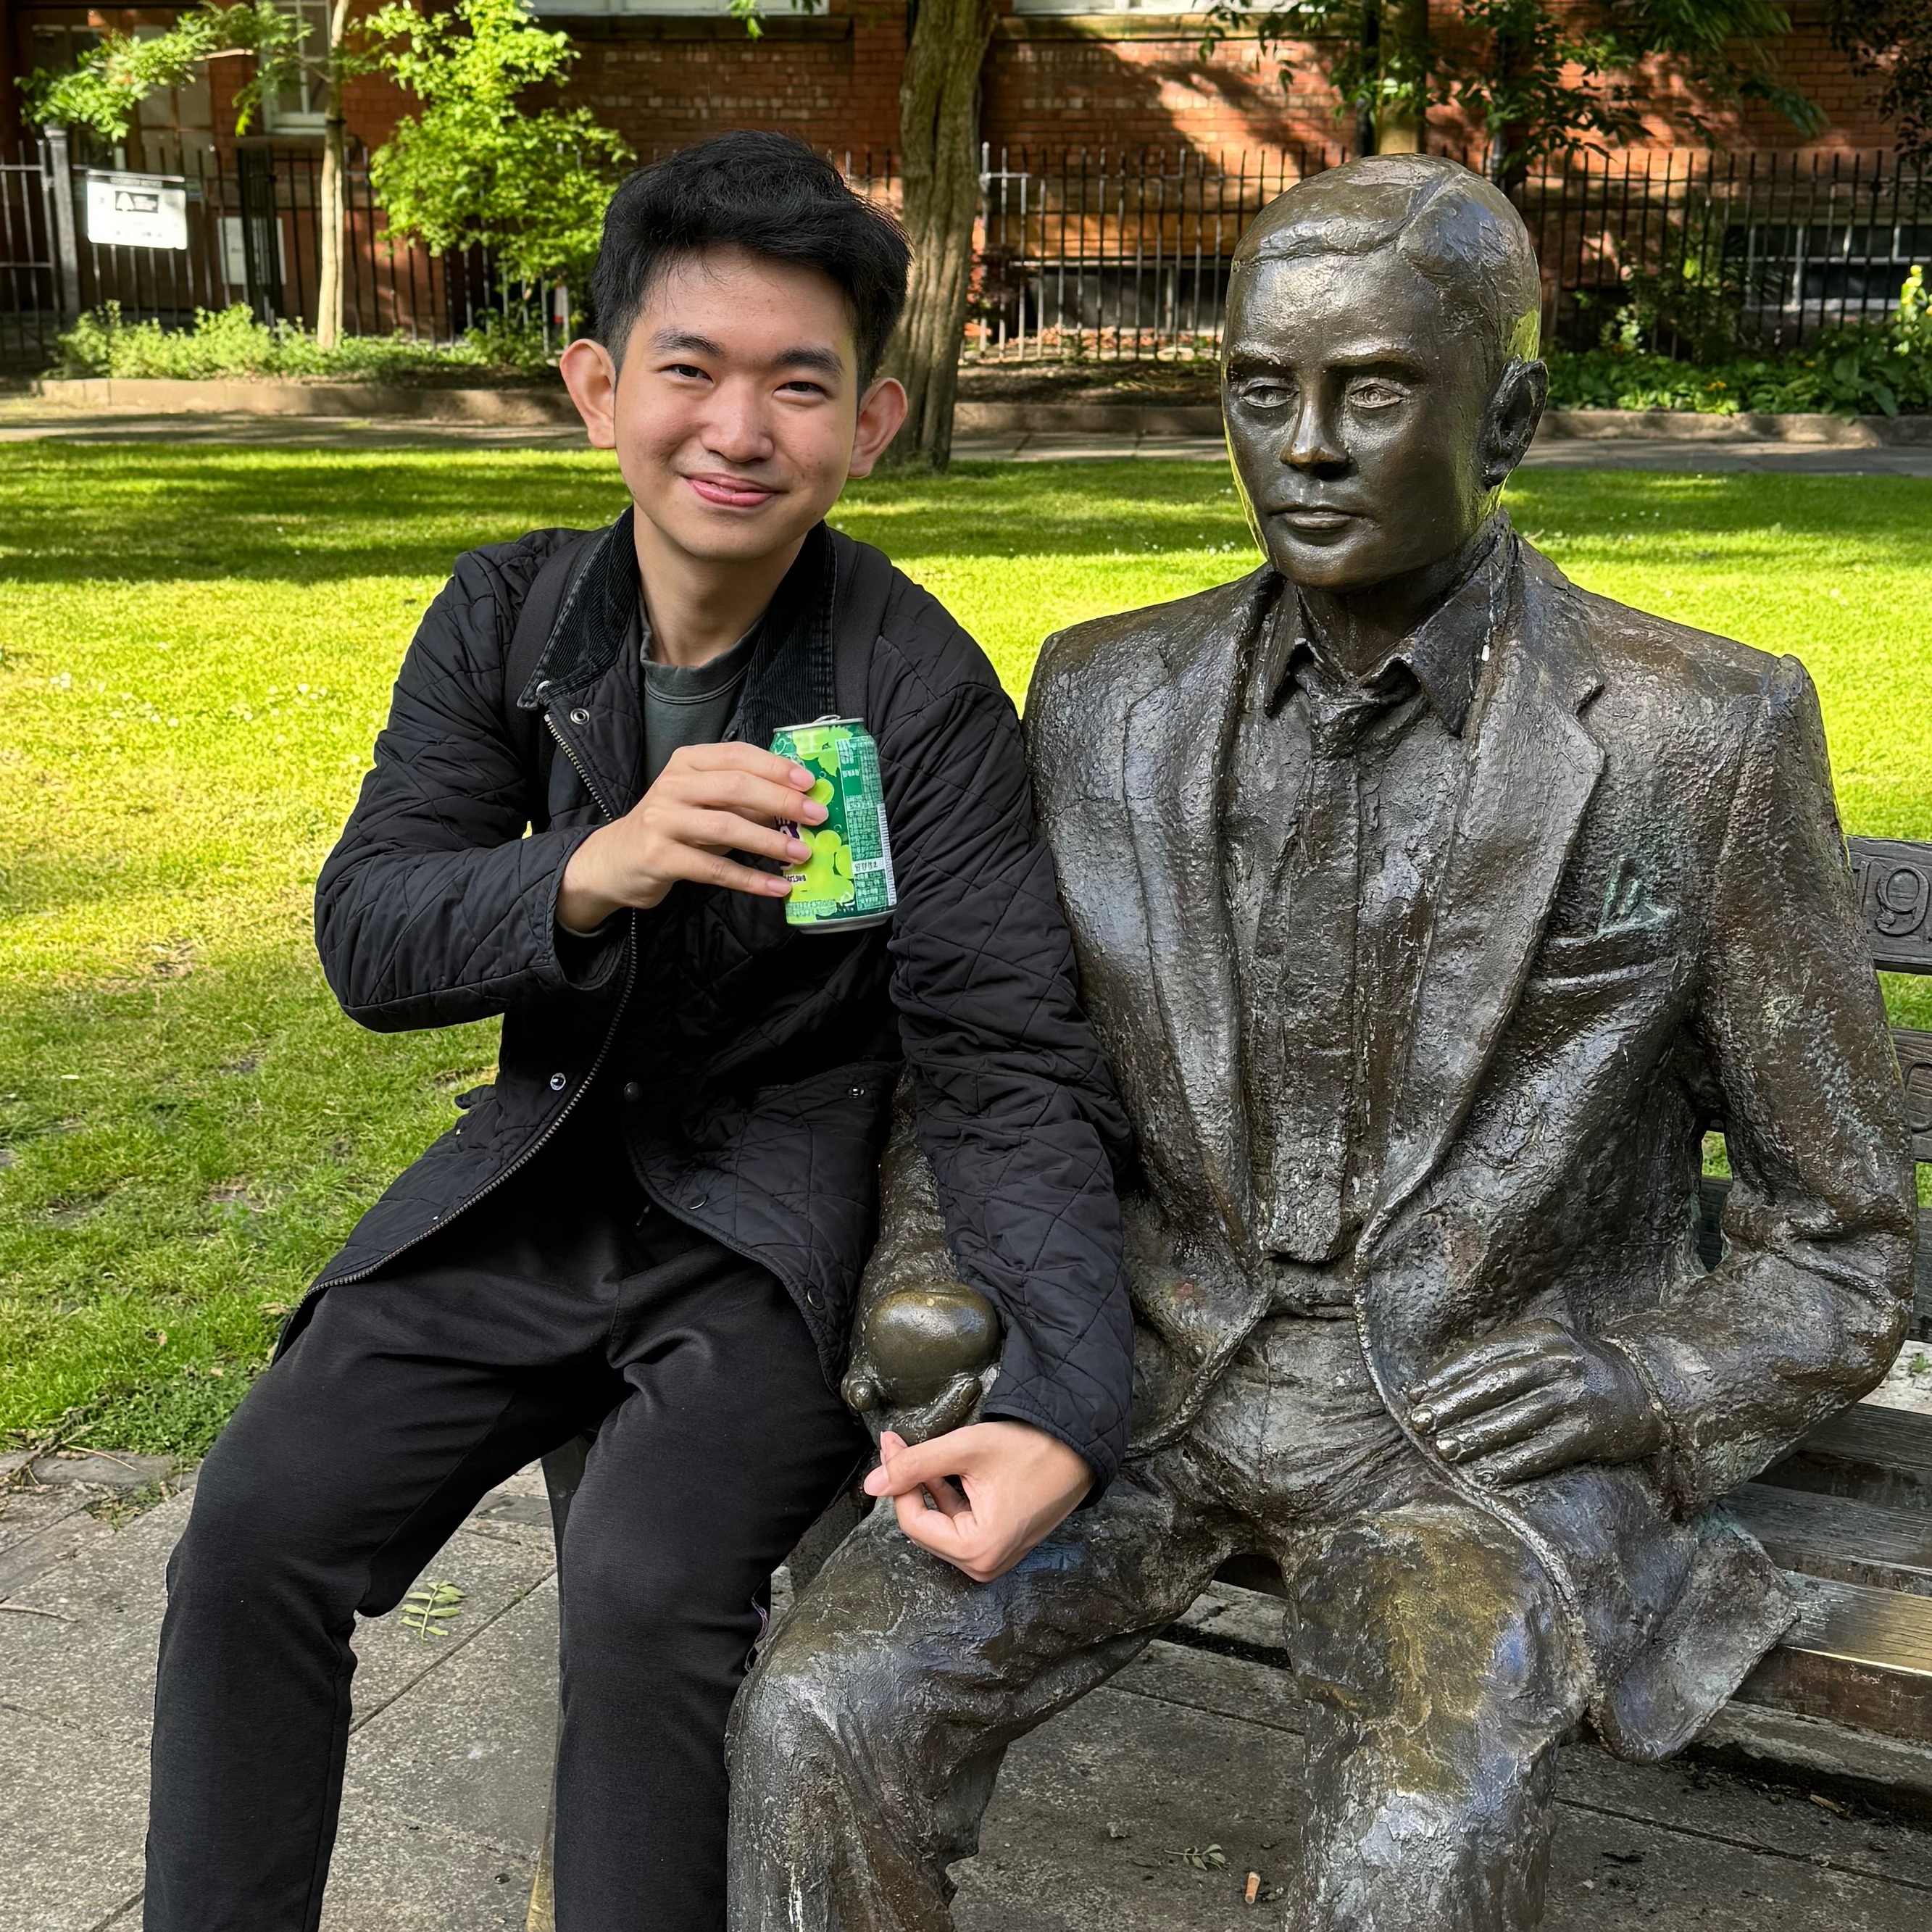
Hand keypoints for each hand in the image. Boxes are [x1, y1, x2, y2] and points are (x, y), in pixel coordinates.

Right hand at [557, 743, 825, 929]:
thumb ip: (742, 799)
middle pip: (734, 786)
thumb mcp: (704, 804)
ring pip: (725, 826)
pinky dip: (750, 879)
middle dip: (781, 800)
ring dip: (770, 841)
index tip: (809, 781)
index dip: (775, 767)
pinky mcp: (660, 858)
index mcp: (687, 763)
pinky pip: (714, 869)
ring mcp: (663, 821)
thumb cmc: (672, 827)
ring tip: (803, 853)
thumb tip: (796, 802)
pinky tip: (777, 887)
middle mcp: (673, 786)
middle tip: (816, 816)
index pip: (736, 755)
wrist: (615, 860)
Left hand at [863, 1422, 1091, 1582]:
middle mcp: (985, 1565)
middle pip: (925, 1526)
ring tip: (932, 1456)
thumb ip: (915, 1465)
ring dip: (930, 1490)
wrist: (1078, 1451)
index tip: (891, 1444)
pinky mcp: (999, 1547)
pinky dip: (949, 1498)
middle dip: (911, 1485)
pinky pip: (960, 1526)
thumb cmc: (1031, 1450)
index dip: (897, 1480)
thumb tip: (872, 1483)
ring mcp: (994, 1560)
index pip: (912, 1521)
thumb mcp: (965, 1450)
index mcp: (977, 1550)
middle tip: (902, 1445)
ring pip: (940, 1525)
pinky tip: (952, 1472)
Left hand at [1405, 1319, 1663, 1486]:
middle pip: (1494, 1384)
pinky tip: (1487, 1473)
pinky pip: (1545, 1449)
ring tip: (1443, 1449)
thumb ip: (1502, 1359)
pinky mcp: (1591, 1429)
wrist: (1646, 1387)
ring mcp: (1576, 1394)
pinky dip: (1513, 1462)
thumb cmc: (1577, 1371)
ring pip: (1515, 1417)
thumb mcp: (1544, 1349)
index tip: (1415, 1396)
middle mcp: (1558, 1360)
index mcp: (1540, 1335)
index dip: (1444, 1376)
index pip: (1481, 1355)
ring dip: (1475, 1436)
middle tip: (1420, 1423)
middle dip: (1452, 1405)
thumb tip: (1440, 1386)